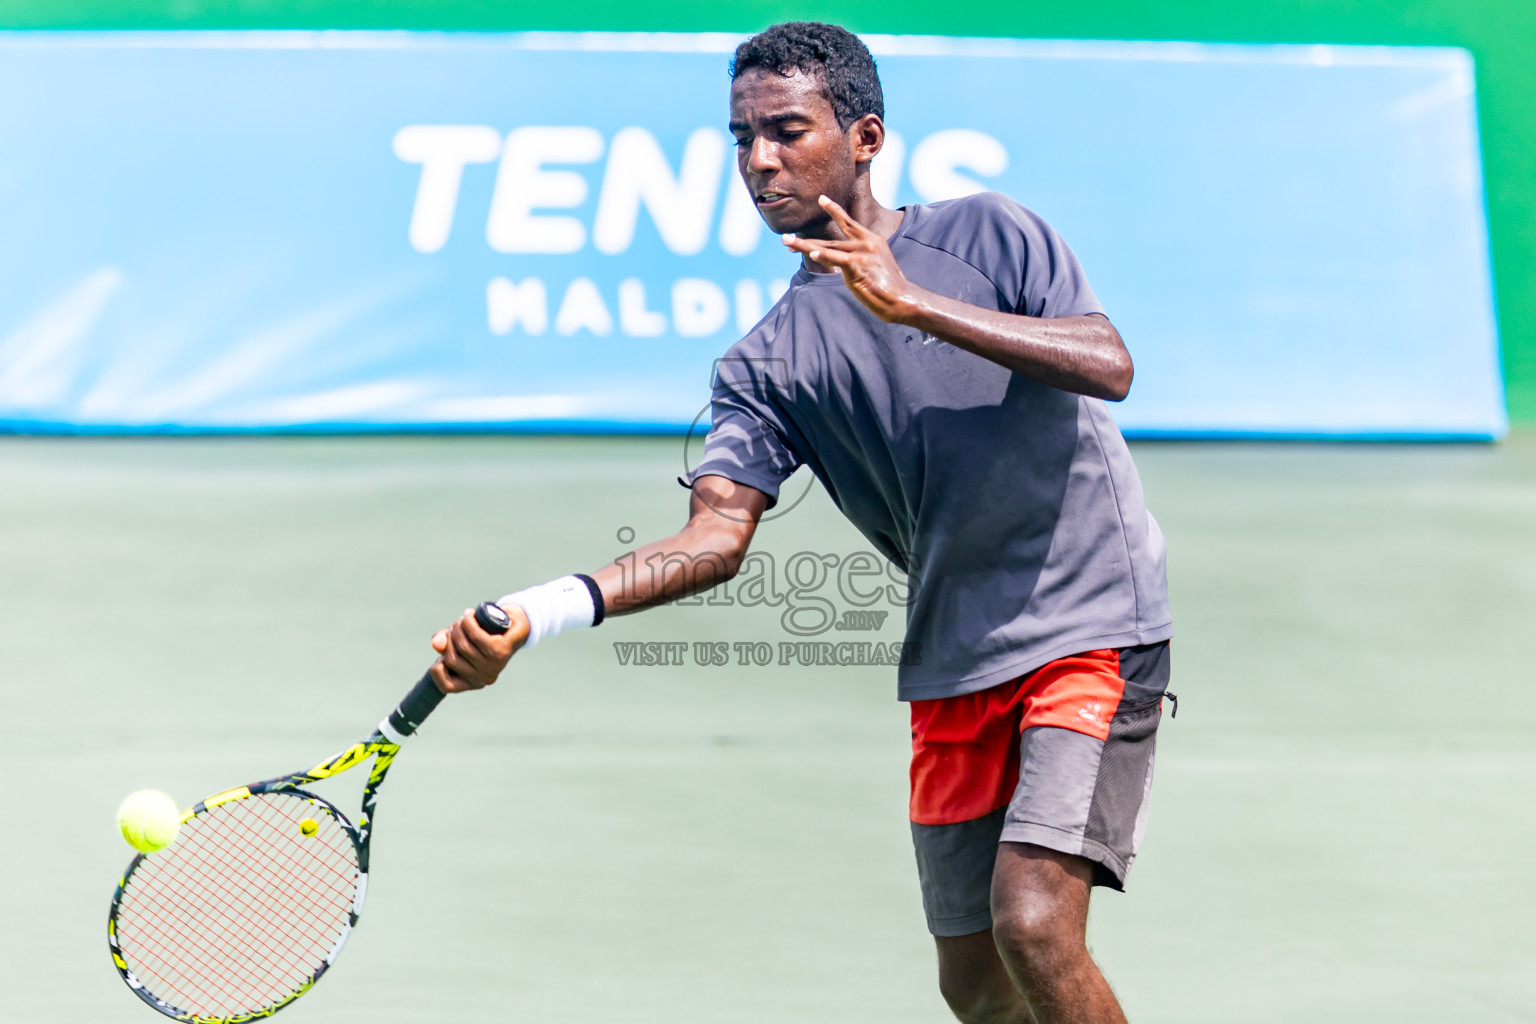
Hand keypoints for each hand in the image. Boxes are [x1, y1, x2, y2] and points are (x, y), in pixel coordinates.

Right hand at [429, 604, 528, 692]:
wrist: (512, 623)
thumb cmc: (482, 634)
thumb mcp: (457, 639)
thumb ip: (444, 643)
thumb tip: (436, 643)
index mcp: (473, 681)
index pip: (446, 686)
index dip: (436, 670)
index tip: (440, 656)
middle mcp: (484, 678)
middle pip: (451, 659)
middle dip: (449, 638)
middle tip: (458, 626)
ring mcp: (493, 666)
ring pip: (463, 646)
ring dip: (459, 626)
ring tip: (465, 619)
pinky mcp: (501, 651)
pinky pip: (476, 636)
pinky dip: (469, 622)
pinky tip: (470, 615)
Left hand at [782, 195, 920, 322]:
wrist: (902, 300)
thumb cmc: (887, 288)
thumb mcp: (872, 268)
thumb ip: (854, 261)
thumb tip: (839, 263)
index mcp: (872, 240)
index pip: (849, 222)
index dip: (834, 210)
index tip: (821, 199)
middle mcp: (867, 243)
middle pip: (831, 240)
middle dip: (806, 241)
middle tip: (785, 239)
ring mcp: (863, 254)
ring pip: (828, 248)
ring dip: (805, 247)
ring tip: (787, 243)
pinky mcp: (860, 266)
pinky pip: (838, 260)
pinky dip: (824, 256)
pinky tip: (812, 254)